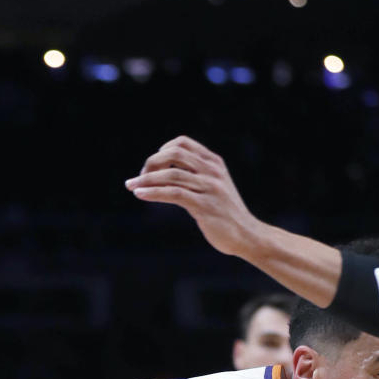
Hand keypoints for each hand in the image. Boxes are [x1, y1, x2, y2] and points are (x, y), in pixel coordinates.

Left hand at [126, 136, 259, 256]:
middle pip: (174, 154)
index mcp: (214, 163)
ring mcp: (208, 187)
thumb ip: (198, 177)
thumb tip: (168, 175)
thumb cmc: (227, 214)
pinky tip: (140, 194)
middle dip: (151, 163)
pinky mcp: (203, 206)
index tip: (151, 166)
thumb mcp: (215, 188)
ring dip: (146, 180)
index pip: (182, 144)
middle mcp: (211, 171)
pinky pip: (173, 193)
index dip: (162, 150)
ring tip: (131, 186)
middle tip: (138, 178)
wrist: (247, 235)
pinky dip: (153, 192)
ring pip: (171, 174)